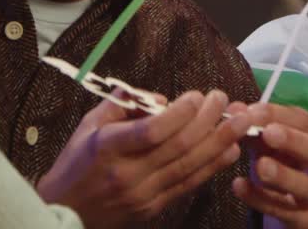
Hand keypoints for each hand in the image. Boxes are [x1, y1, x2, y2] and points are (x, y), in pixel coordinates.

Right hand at [36, 89, 251, 227]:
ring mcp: (143, 193)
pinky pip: (188, 184)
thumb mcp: (89, 125)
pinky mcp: (154, 207)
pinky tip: (229, 151)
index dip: (180, 113)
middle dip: (208, 121)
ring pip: (189, 166)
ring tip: (241, 123)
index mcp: (108, 148)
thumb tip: (160, 98)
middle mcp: (128, 173)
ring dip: (219, 142)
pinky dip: (212, 166)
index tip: (197, 95)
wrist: (65, 212)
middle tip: (225, 100)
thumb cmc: (76, 164)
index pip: (152, 131)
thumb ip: (122, 104)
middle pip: (178, 146)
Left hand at [230, 103, 307, 228]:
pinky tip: (240, 186)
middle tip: (268, 134)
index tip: (253, 111)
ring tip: (260, 166)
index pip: (305, 121)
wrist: (291, 206)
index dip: (279, 114)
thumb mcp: (269, 144)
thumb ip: (254, 127)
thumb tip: (234, 110)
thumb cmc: (282, 164)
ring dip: (284, 175)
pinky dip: (261, 199)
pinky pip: (286, 211)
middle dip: (294, 141)